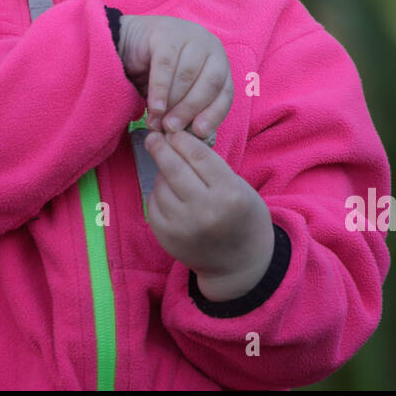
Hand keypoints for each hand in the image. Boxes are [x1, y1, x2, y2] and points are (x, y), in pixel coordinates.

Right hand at [118, 15, 231, 138]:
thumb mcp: (178, 94)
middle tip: (172, 129)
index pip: (225, 92)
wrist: (130, 43)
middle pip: (209, 84)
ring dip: (172, 103)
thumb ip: (189, 112)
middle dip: (190, 110)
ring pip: (187, 76)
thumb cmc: (158, 74)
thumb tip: (196, 139)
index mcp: (219, 63)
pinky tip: (154, 107)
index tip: (199, 133)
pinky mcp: (166, 34)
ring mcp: (190, 37)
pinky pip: (165, 66)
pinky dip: (160, 90)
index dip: (213, 114)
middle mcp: (210, 47)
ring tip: (157, 122)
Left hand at [142, 128, 274, 298]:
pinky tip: (168, 194)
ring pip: (160, 186)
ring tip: (170, 174)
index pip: (197, 155)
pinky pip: (153, 205)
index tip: (172, 131)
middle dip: (160, 148)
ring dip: (161, 174)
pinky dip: (157, 194)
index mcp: (229, 193)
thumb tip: (177, 140)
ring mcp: (183, 227)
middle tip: (152, 137)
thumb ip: (211, 166)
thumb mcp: (239, 187)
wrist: (240, 264)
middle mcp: (205, 211)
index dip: (181, 139)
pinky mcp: (167, 238)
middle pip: (173, 168)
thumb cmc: (243, 217)